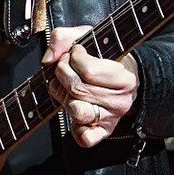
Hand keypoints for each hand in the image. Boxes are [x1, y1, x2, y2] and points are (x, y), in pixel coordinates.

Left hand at [44, 26, 137, 147]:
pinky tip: (75, 110)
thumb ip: (64, 37)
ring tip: (68, 87)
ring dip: (64, 96)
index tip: (75, 53)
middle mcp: (120, 101)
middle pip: (78, 89)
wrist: (122, 78)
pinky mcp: (101, 132)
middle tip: (65, 67)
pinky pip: (85, 138)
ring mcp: (110, 119)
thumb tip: (49, 59)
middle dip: (63, 74)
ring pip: (76, 110)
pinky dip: (76, 129)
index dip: (73, 58)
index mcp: (125, 78)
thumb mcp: (89, 36)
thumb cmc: (105, 56)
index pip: (88, 70)